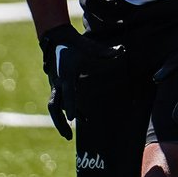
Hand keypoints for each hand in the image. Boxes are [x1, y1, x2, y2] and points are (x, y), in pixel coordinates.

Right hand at [38, 23, 123, 139]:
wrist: (56, 39)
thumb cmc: (75, 44)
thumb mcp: (89, 46)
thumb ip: (105, 52)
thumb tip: (122, 50)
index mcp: (66, 75)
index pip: (68, 93)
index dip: (71, 105)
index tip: (73, 119)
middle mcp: (58, 83)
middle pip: (54, 107)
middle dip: (59, 123)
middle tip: (68, 137)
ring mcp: (55, 85)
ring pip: (55, 108)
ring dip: (60, 122)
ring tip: (69, 136)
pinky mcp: (57, 86)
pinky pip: (61, 103)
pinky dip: (69, 111)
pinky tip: (81, 119)